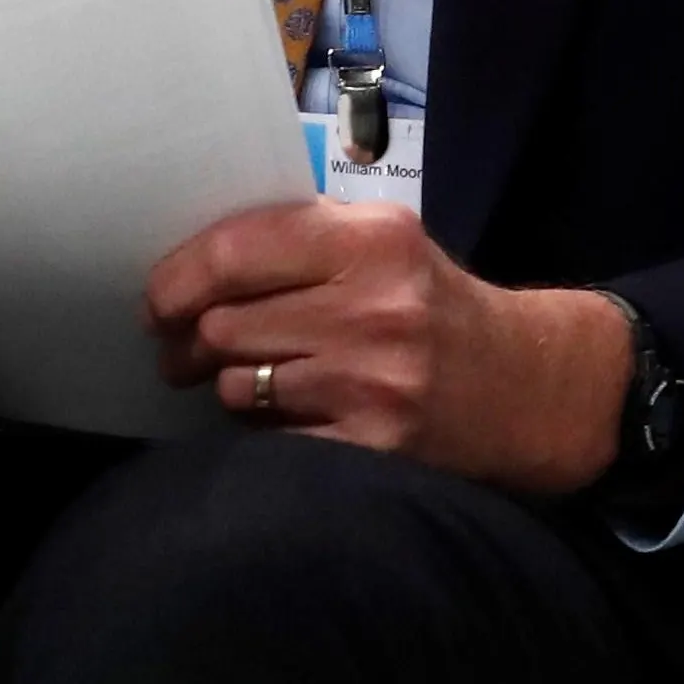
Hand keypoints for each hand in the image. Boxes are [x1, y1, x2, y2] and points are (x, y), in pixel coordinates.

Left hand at [143, 200, 628, 495]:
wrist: (526, 385)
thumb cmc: (433, 307)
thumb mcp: (384, 244)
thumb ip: (297, 237)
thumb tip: (184, 270)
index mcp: (372, 240)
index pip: (234, 252)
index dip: (175, 280)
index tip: (158, 302)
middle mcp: (376, 307)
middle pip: (222, 326)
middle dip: (193, 342)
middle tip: (190, 351)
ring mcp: (376, 381)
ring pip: (236, 386)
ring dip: (233, 387)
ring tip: (261, 382)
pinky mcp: (374, 445)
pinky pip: (270, 439)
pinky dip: (268, 431)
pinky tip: (297, 416)